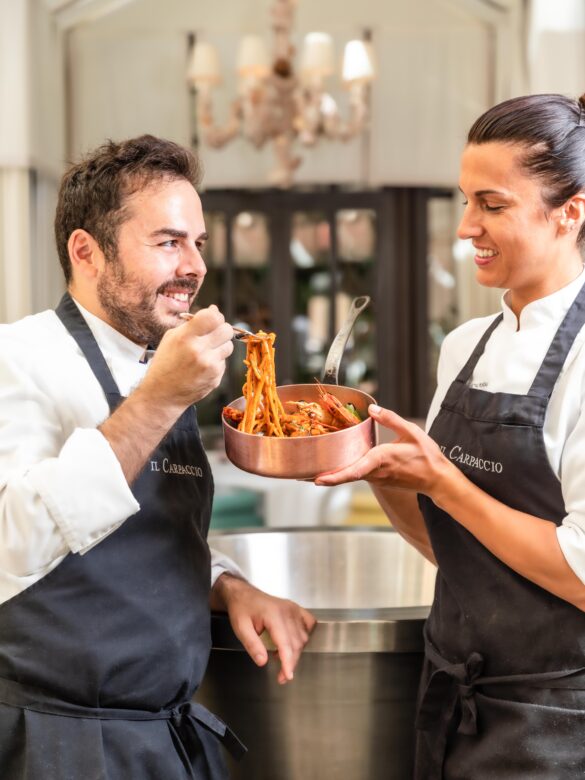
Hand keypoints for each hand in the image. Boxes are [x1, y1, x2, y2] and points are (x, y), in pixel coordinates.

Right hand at [141, 305, 233, 408]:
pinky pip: (224, 362)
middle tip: (213, 334)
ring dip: (220, 346)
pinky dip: (216, 361)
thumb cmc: (165, 364)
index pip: (213, 316)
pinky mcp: (216, 378)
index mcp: (185, 338)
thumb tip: (214, 310)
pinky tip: (203, 366)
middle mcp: (199, 351)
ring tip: (206, 351)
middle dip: (221, 329)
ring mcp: (209, 366)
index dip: (215, 315)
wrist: (162, 395)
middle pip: (227, 330)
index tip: (212, 318)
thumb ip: (192, 324)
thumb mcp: (171, 338)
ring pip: (229, 346)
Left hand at [211, 574, 315, 684]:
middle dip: (290, 662)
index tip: (287, 676)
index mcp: (273, 614)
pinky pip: (309, 625)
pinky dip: (304, 637)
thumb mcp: (240, 628)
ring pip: (303, 637)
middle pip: (296, 643)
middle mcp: (287, 610)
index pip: (285, 643)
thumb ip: (252, 645)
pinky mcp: (296, 609)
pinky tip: (293, 643)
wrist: (243, 594)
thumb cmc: (241, 609)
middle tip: (281, 676)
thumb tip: (263, 662)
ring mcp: (294, 608)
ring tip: (279, 657)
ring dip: (295, 652)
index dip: (287, 662)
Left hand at [315, 404, 451, 497]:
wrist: (437, 480)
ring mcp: (377, 479)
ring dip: (332, 475)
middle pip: (346, 476)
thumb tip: (373, 408)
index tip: (319, 480)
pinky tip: (334, 468)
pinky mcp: (379, 480)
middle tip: (301, 475)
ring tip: (311, 472)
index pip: (354, 470)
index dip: (335, 477)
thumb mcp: (411, 432)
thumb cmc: (427, 457)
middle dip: (324, 476)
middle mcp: (376, 472)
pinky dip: (343, 474)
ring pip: (350, 477)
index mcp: (382, 459)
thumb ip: (391, 419)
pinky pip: (357, 476)